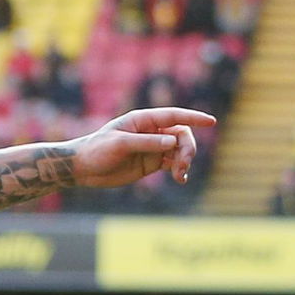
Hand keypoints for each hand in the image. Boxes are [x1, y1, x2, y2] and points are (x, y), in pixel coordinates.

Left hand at [67, 107, 214, 188]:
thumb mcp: (120, 145)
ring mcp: (153, 147)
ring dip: (185, 161)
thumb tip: (172, 141)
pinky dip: (179, 170)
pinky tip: (180, 179)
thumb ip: (147, 142)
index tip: (211, 122)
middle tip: (183, 164)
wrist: (84, 168)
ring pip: (180, 150)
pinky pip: (173, 164)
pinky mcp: (151, 163)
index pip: (174, 116)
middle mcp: (151, 132)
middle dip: (187, 148)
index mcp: (143, 120)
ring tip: (180, 175)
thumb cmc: (97, 150)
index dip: (193, 118)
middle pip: (182, 134)